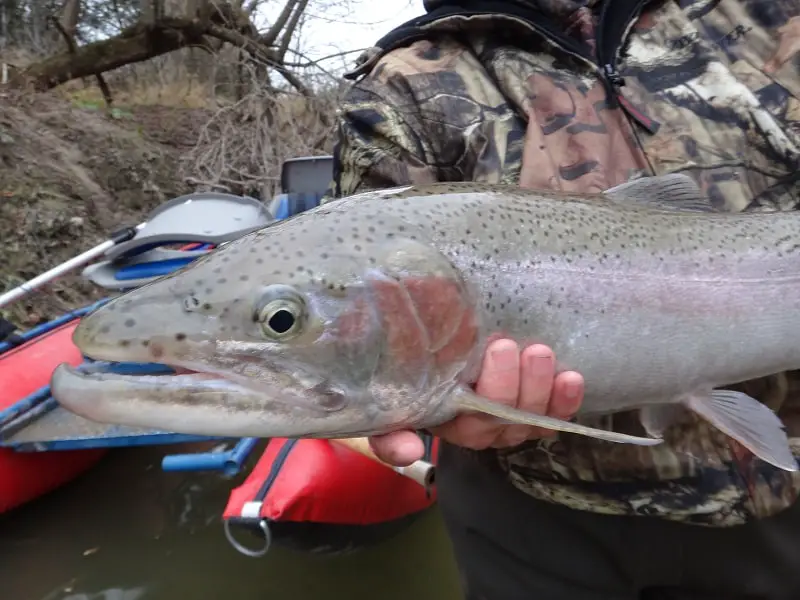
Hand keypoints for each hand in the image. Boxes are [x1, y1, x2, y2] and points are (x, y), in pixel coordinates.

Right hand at [367, 339, 584, 465]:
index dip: (475, 402)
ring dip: (538, 389)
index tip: (479, 369)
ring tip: (539, 353)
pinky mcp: (535, 411)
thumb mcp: (388, 403)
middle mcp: (479, 429)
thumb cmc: (408, 375)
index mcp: (442, 422)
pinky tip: (571, 378)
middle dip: (505, 385)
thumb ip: (388, 432)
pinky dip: (565, 400)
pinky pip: (554, 415)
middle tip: (504, 346)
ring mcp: (509, 422)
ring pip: (528, 417)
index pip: (461, 427)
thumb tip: (408, 451)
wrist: (432, 349)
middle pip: (498, 420)